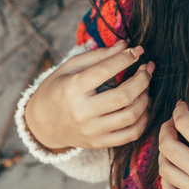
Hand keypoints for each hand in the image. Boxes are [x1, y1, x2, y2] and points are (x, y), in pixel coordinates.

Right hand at [24, 41, 153, 151]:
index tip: (137, 50)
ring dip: (145, 98)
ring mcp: (92, 131)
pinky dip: (143, 119)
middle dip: (142, 79)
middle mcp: (82, 112)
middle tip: (147, 68)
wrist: (41, 124)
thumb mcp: (69, 68)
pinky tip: (143, 106)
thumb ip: (98, 56)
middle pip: (123, 96)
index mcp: (72, 89)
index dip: (125, 58)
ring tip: (145, 86)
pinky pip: (131, 134)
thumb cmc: (57, 89)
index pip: (104, 71)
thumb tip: (126, 45)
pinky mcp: (99, 143)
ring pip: (131, 116)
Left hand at [159, 101, 188, 188]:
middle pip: (168, 146)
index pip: (185, 125)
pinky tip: (173, 170)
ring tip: (172, 145)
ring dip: (164, 153)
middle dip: (166, 129)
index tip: (181, 107)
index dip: (179, 111)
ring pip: (165, 170)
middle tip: (172, 124)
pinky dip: (166, 180)